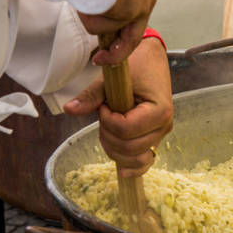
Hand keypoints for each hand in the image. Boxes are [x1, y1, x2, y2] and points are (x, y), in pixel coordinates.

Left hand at [64, 37, 172, 177]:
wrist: (152, 60)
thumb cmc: (137, 65)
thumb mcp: (113, 77)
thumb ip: (92, 96)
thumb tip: (69, 109)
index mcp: (159, 110)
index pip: (126, 129)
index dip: (108, 121)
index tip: (103, 106)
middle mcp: (164, 126)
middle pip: (130, 147)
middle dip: (109, 135)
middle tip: (103, 115)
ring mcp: (160, 135)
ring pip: (135, 157)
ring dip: (115, 148)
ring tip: (108, 128)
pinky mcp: (154, 138)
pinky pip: (145, 161)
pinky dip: (133, 167)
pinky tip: (121, 171)